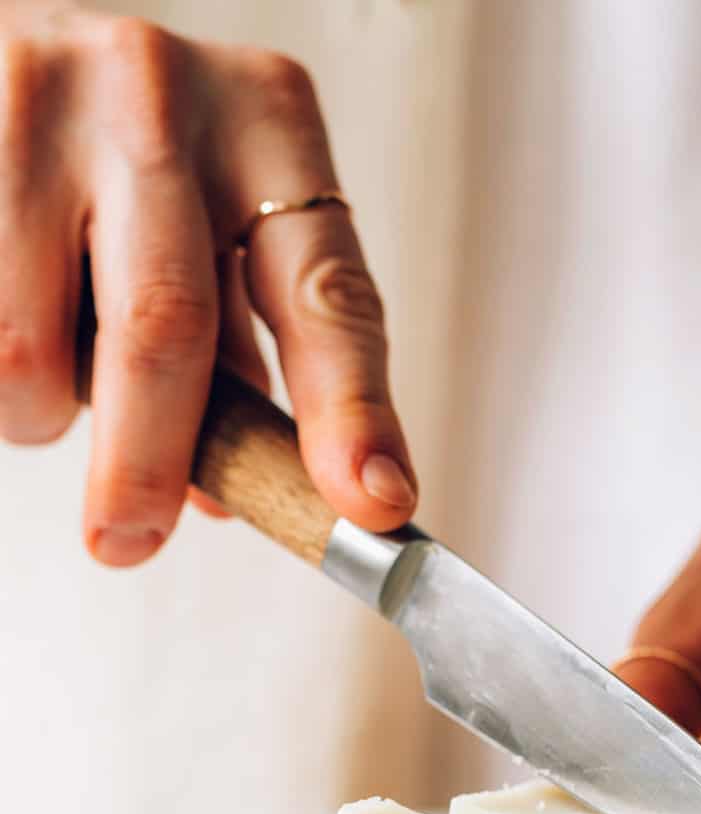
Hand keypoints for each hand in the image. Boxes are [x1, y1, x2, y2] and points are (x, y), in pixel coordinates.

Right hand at [0, 3, 415, 564]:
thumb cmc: (119, 159)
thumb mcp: (210, 222)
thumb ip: (236, 348)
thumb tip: (228, 496)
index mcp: (267, 122)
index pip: (329, 295)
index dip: (353, 413)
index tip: (372, 503)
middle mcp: (162, 93)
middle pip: (165, 328)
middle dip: (148, 462)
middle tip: (127, 541)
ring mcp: (43, 97)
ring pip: (30, 344)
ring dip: (36, 410)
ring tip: (41, 391)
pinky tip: (9, 326)